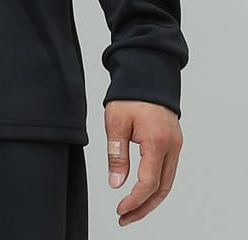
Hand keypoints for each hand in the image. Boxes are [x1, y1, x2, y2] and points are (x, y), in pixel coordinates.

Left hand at [105, 99, 182, 226]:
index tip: (120, 209)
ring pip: (167, 182)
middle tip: (125, 217)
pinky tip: (143, 191)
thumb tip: (117, 183)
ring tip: (132, 210)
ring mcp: (176, 145)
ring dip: (151, 199)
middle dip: (144, 207)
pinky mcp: (174, 143)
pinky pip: (168, 171)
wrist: (146, 74)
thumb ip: (117, 155)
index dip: (134, 200)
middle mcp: (172, 146)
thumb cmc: (130, 95)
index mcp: (157, 142)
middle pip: (162, 188)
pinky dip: (156, 185)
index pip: (148, 182)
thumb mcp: (116, 123)